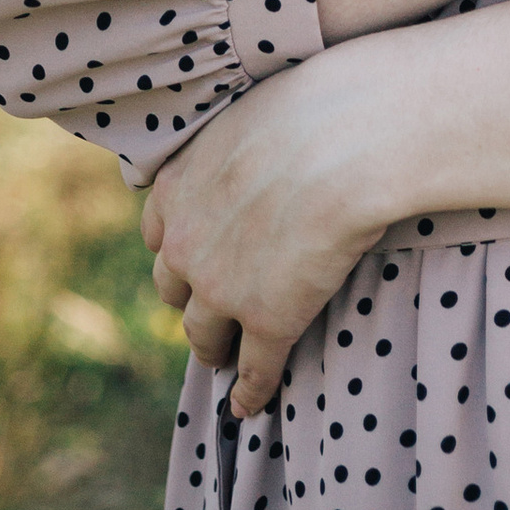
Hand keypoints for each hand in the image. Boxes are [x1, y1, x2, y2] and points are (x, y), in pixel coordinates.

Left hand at [141, 49, 389, 416]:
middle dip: (192, 297)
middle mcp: (185, 246)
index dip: (180, 249)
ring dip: (215, 348)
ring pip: (204, 337)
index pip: (159, 236)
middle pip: (173, 290)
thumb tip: (244, 136)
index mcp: (175, 191)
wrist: (350, 137)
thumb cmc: (314, 104)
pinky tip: (252, 405)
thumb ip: (229, 139)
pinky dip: (251, 392)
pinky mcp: (269, 321)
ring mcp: (223, 290)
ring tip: (228, 358)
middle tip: (213, 306)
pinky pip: (254, 371)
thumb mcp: (247, 109)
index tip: (195, 256)